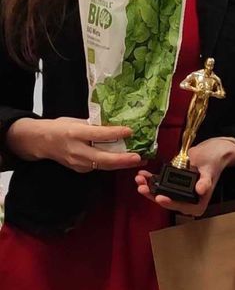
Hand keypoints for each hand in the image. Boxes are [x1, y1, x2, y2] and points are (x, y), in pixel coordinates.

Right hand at [5, 117, 140, 171]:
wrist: (41, 142)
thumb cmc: (60, 127)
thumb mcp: (76, 121)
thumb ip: (94, 126)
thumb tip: (115, 127)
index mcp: (75, 133)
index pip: (98, 134)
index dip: (115, 133)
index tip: (130, 131)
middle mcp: (76, 150)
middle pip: (103, 158)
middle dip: (122, 160)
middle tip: (138, 158)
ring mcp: (77, 162)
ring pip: (103, 166)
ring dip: (121, 164)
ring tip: (138, 160)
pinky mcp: (79, 169)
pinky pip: (98, 167)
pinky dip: (112, 164)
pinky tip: (123, 161)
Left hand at [136, 136, 234, 216]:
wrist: (214, 151)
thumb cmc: (214, 161)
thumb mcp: (210, 170)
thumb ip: (205, 181)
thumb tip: (201, 190)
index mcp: (198, 203)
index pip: (181, 206)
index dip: (169, 203)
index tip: (159, 197)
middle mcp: (187, 201)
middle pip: (167, 200)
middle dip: (152, 194)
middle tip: (142, 188)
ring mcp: (179, 193)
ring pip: (161, 193)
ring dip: (149, 187)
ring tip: (139, 179)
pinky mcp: (174, 184)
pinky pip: (161, 184)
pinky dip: (152, 180)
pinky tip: (143, 174)